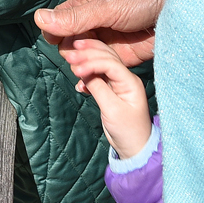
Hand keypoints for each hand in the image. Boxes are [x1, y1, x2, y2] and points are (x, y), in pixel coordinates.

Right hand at [33, 0, 172, 66]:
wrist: (181, 8)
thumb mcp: (107, 7)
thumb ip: (75, 19)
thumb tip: (38, 19)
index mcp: (88, 1)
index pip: (60, 21)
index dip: (58, 34)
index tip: (66, 42)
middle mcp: (95, 20)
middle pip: (70, 42)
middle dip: (73, 52)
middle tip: (82, 56)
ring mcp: (109, 39)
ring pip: (85, 57)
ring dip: (83, 65)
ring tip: (88, 71)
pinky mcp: (123, 56)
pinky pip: (102, 68)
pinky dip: (93, 78)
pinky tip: (88, 87)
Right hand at [60, 37, 153, 157]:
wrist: (134, 148)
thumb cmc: (127, 131)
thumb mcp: (111, 110)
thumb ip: (98, 88)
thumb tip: (83, 72)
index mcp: (130, 82)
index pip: (110, 63)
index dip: (91, 62)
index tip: (75, 68)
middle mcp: (126, 79)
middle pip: (106, 58)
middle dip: (87, 54)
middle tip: (68, 54)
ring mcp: (119, 84)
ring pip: (101, 64)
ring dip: (86, 61)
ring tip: (70, 60)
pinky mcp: (112, 91)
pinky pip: (98, 77)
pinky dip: (87, 77)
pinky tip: (79, 84)